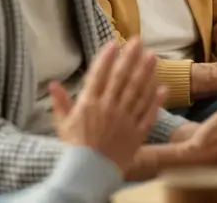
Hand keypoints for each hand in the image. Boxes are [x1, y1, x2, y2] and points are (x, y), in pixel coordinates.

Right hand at [52, 39, 165, 173]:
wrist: (88, 174)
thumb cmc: (74, 149)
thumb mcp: (63, 125)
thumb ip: (60, 102)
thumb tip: (53, 83)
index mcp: (89, 104)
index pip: (99, 75)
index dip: (107, 58)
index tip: (114, 43)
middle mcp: (109, 107)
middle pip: (121, 78)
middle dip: (130, 57)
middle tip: (139, 41)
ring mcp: (125, 119)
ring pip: (137, 91)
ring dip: (146, 73)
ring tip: (153, 57)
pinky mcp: (137, 132)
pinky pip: (148, 113)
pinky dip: (156, 100)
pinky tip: (163, 87)